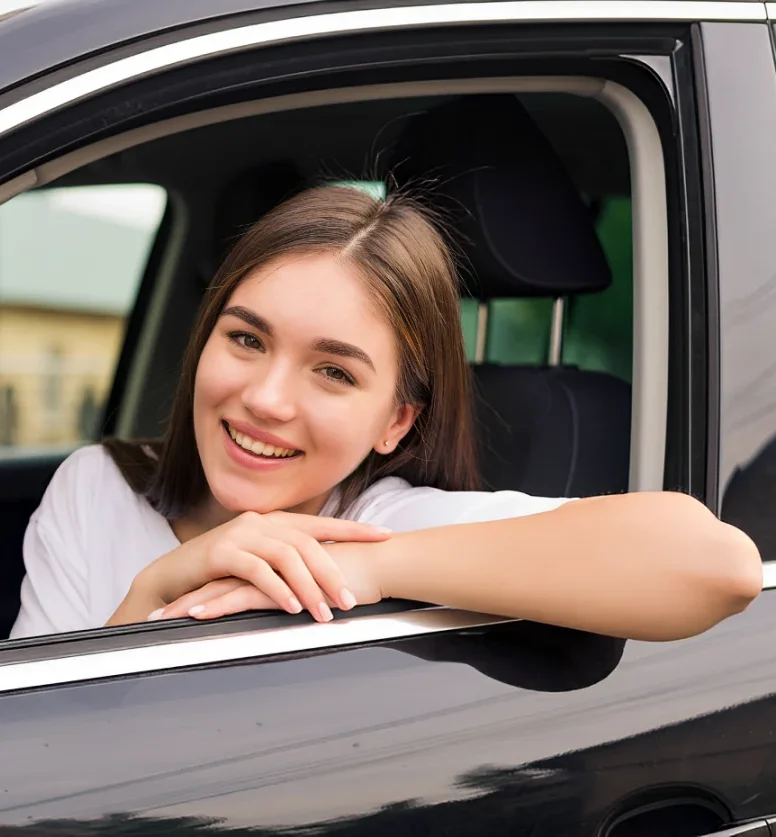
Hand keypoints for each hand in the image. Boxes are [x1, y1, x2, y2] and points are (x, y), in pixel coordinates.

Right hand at [108, 511, 389, 625]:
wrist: (170, 576)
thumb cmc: (219, 573)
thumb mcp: (258, 562)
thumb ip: (288, 561)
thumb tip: (327, 576)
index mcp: (275, 522)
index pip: (322, 524)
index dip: (354, 528)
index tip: (385, 536)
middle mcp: (261, 523)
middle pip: (307, 543)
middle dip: (332, 572)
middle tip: (350, 601)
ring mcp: (240, 535)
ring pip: (285, 556)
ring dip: (308, 587)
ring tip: (323, 613)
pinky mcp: (220, 554)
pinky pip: (256, 570)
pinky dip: (276, 589)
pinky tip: (290, 607)